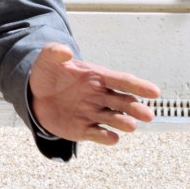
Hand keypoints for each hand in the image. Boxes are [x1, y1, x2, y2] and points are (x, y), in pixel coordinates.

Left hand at [29, 42, 160, 144]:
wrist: (35, 95)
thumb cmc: (48, 74)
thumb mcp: (48, 59)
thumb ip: (54, 53)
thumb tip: (65, 51)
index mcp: (97, 77)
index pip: (121, 80)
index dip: (138, 85)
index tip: (155, 92)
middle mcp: (100, 96)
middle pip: (123, 102)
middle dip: (136, 108)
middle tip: (147, 114)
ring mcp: (93, 114)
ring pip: (114, 119)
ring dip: (123, 122)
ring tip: (130, 125)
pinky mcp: (84, 129)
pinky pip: (97, 134)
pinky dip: (105, 137)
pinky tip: (112, 137)